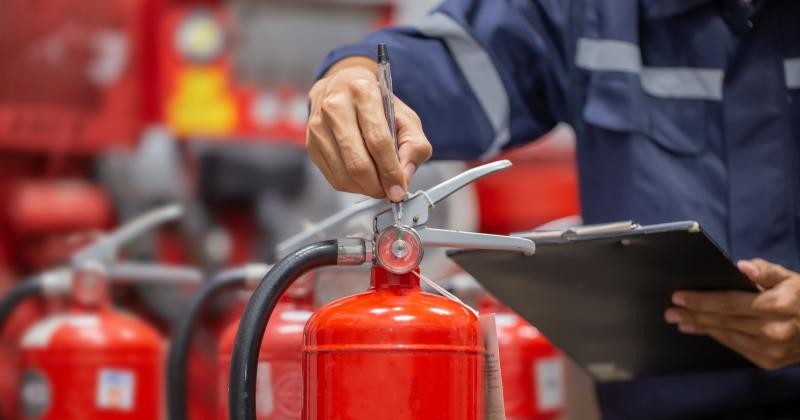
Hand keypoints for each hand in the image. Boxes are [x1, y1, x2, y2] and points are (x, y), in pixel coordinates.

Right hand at [306, 57, 431, 199]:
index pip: (378, 141)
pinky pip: (333, 178)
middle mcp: (336, 107)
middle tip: (389, 191)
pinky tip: (363, 178)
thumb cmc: (376, 103)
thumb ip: (414, 146)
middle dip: (378, 185)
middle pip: (357, 163)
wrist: (343, 88)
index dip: (390, 171)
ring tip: (378, 184)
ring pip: (344, 174)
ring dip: (366, 188)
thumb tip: (404, 176)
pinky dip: (352, 186)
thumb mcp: (406, 117)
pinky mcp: (311, 144)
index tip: (399, 189)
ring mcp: (319, 126)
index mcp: (363, 93)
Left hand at [665, 258, 799, 369]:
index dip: (701, 300)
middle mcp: (773, 331)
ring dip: (701, 328)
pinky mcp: (769, 362)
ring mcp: (771, 350)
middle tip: (670, 311)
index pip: (729, 303)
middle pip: (723, 321)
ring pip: (726, 337)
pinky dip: (718, 338)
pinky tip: (704, 330)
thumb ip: (767, 272)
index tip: (679, 296)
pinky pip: (736, 348)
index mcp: (778, 306)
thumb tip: (743, 266)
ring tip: (681, 321)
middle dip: (694, 315)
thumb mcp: (792, 279)